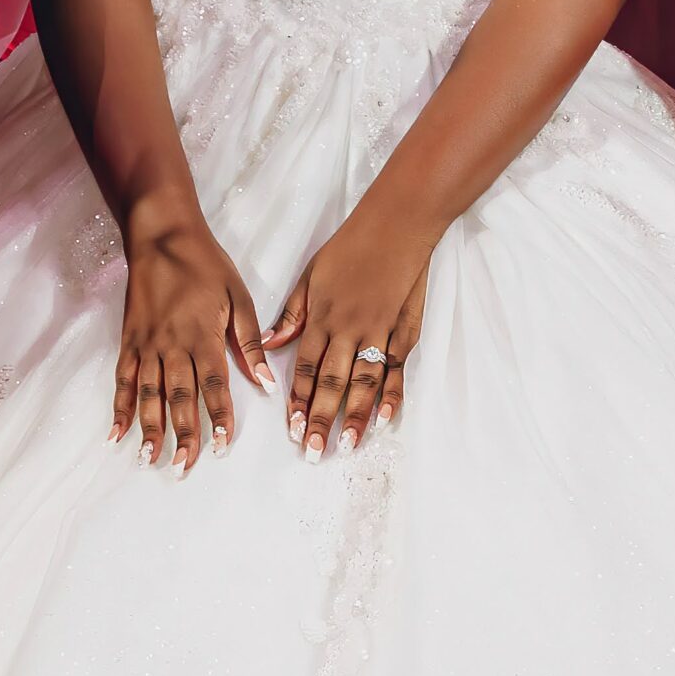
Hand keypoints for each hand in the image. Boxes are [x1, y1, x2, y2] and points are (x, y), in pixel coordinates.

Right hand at [112, 217, 272, 472]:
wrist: (161, 235)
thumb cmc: (204, 264)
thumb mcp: (238, 296)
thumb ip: (249, 341)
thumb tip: (266, 381)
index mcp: (203, 335)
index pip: (214, 386)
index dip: (219, 417)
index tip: (223, 446)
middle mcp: (172, 345)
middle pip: (178, 398)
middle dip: (183, 435)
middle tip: (184, 467)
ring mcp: (146, 345)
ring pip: (147, 395)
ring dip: (149, 429)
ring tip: (150, 459)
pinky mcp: (128, 340)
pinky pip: (122, 380)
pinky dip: (118, 408)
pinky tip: (116, 433)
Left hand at [266, 212, 432, 458]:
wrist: (396, 225)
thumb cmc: (350, 247)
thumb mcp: (311, 274)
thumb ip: (293, 313)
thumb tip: (270, 343)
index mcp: (322, 316)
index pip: (306, 367)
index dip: (299, 400)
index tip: (293, 428)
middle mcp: (348, 328)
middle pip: (332, 382)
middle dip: (321, 419)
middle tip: (314, 451)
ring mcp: (379, 330)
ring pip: (364, 381)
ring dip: (354, 415)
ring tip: (345, 445)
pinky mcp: (404, 329)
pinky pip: (397, 367)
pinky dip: (392, 393)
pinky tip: (385, 417)